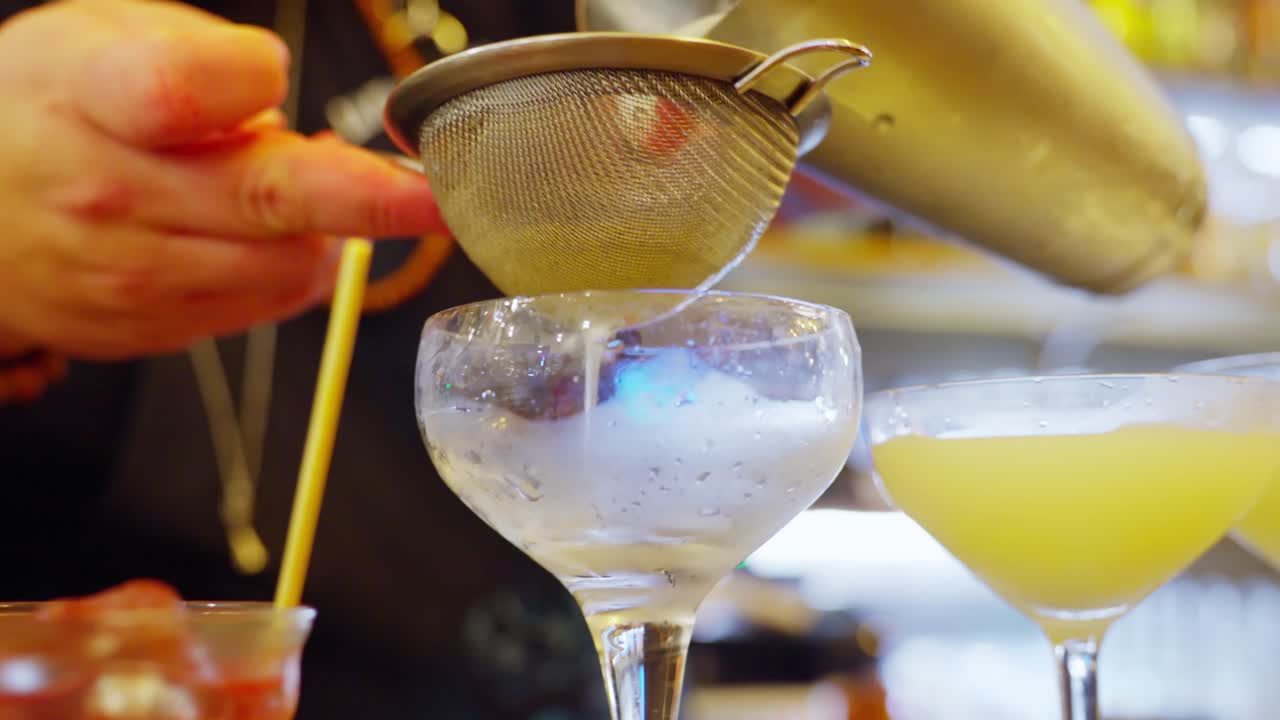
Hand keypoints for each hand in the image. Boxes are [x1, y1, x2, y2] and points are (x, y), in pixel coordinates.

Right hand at [0, 0, 445, 359]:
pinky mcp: (152, 329)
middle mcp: (114, 195)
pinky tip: (277, 233)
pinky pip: (264, 304)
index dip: (249, 83)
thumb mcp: (103, 38)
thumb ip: (202, 60)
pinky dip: (297, 268)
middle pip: (268, 202)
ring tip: (315, 189)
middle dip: (374, 200)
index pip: (179, 89)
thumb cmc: (49, 106)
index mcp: (96, 97)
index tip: (293, 79)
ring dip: (333, 231)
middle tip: (439, 197)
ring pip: (287, 266)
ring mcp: (132, 275)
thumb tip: (285, 106)